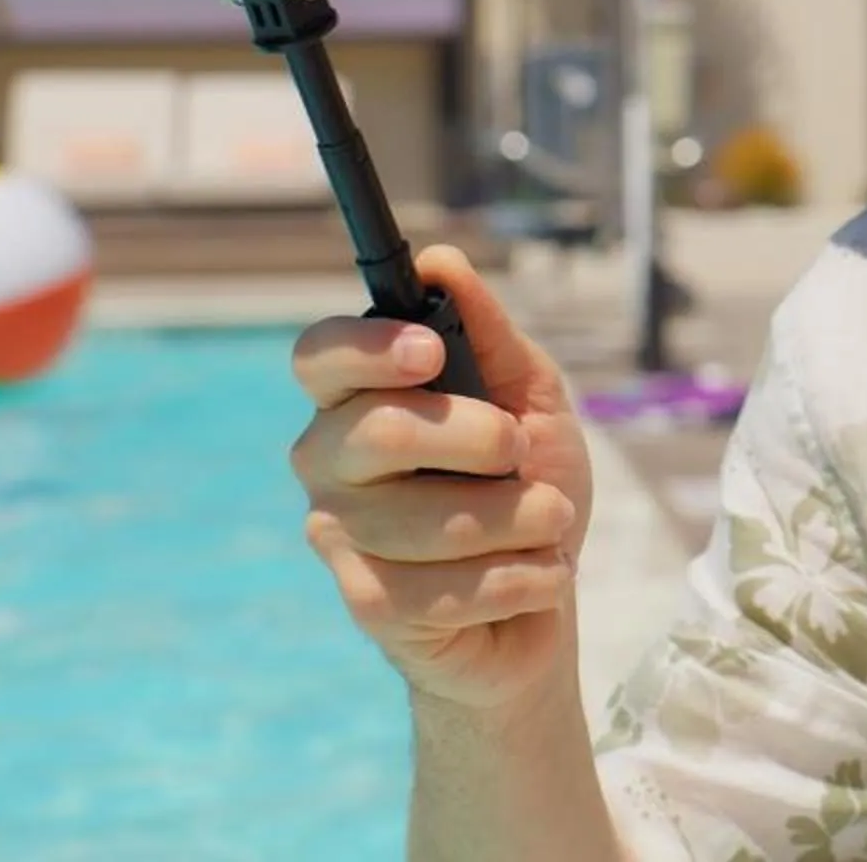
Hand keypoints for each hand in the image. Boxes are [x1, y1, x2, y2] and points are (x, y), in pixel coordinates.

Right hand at [289, 244, 594, 713]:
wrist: (546, 594)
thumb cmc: (528, 484)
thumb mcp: (530, 397)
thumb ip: (488, 332)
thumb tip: (440, 261)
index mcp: (357, 399)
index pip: (318, 357)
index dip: (366, 347)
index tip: (431, 350)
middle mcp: (329, 463)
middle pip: (375, 432)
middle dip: (476, 438)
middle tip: (519, 450)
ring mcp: (341, 537)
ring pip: (424, 518)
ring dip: (518, 517)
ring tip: (548, 520)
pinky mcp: (370, 605)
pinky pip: (446, 586)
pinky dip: (520, 576)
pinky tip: (539, 573)